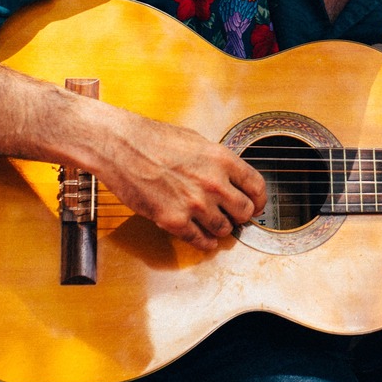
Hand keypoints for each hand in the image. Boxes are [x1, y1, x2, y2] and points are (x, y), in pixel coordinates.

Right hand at [88, 106, 267, 252]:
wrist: (121, 147)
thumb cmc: (153, 139)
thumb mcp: (197, 141)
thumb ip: (217, 161)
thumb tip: (230, 177)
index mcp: (222, 159)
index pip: (257, 187)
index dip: (260, 200)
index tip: (257, 205)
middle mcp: (213, 183)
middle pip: (245, 212)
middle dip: (240, 215)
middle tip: (234, 215)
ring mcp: (195, 204)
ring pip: (225, 229)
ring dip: (222, 228)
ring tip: (215, 224)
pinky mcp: (175, 221)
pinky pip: (201, 241)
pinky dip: (205, 242)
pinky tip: (203, 238)